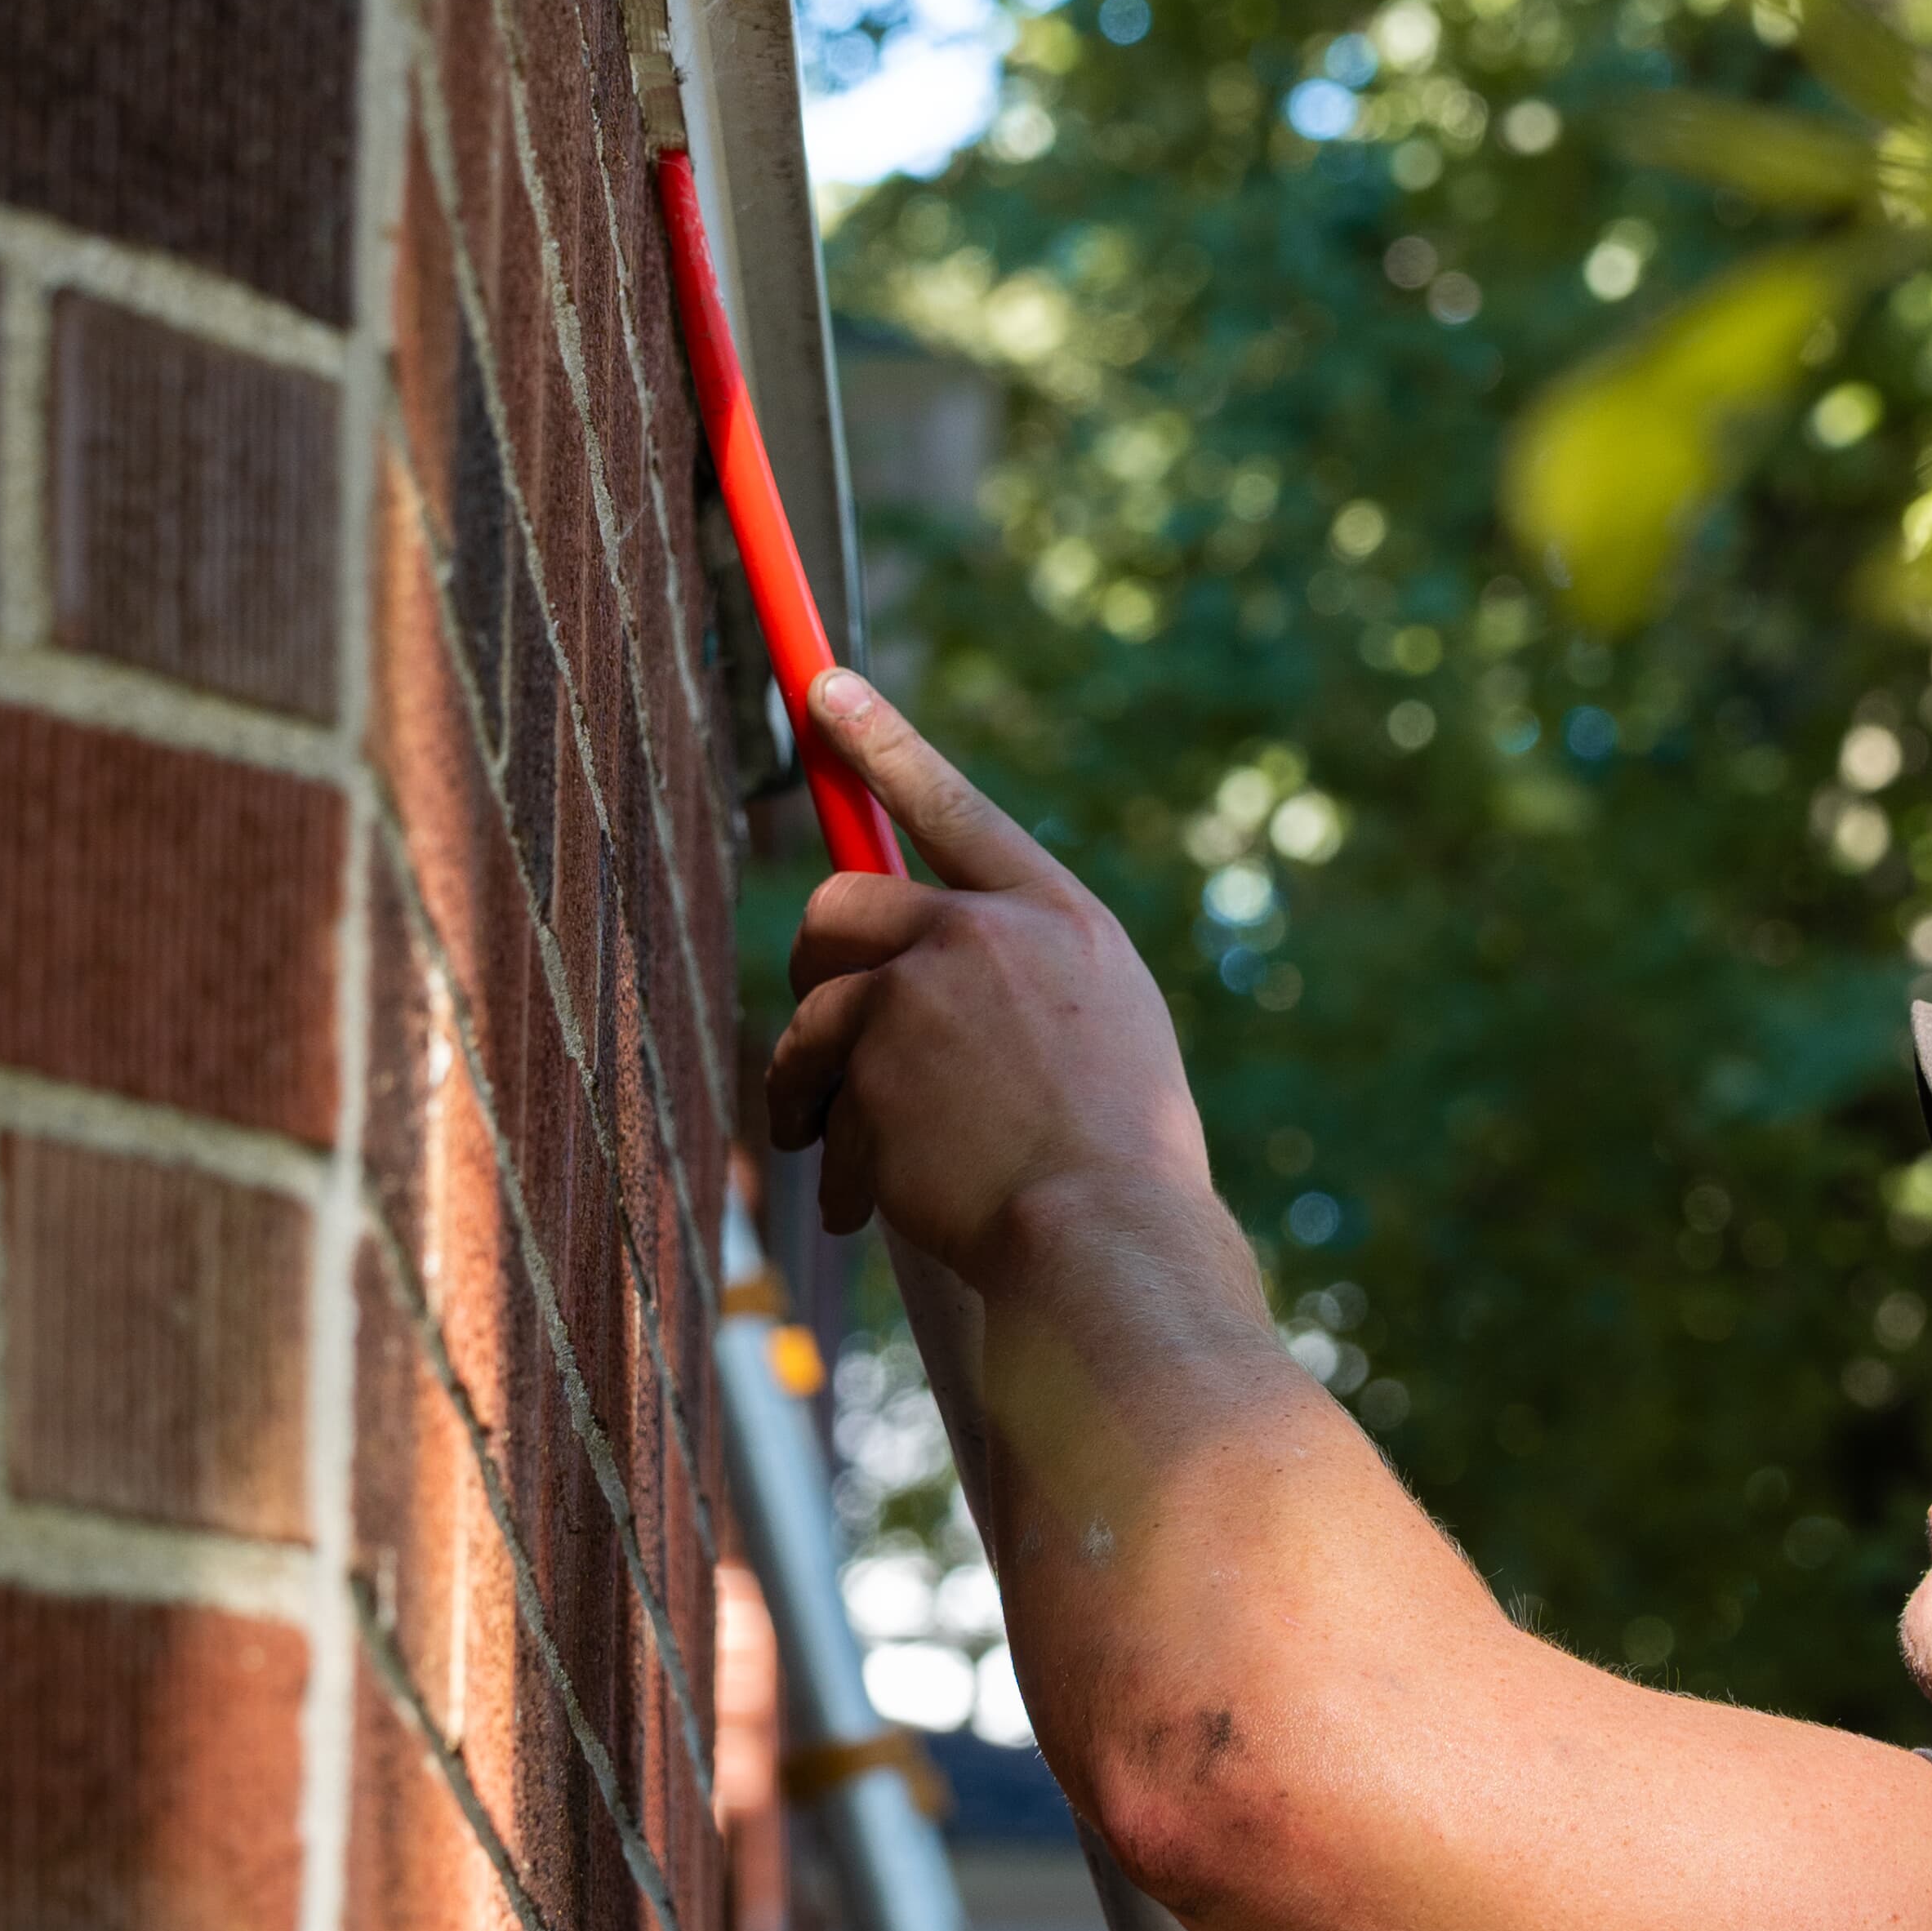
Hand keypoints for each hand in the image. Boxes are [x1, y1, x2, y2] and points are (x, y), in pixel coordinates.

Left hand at [764, 673, 1212, 1268]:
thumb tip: (912, 981)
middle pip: (840, 906)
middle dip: (820, 974)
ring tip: (855, 1160)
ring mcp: (921, 994)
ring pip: (812, 1022)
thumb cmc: (1119, 1166)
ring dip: (816, 1094)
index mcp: (1060, 920)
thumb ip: (1019, 987)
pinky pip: (819, 1113)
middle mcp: (985, 935)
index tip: (825, 687)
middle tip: (831, 1045)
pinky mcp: (872, 1065)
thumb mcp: (1102, 1040)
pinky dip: (841, 1170)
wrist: (1110, 1242)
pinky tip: (883, 1209)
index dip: (884, 742)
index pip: (955, 807)